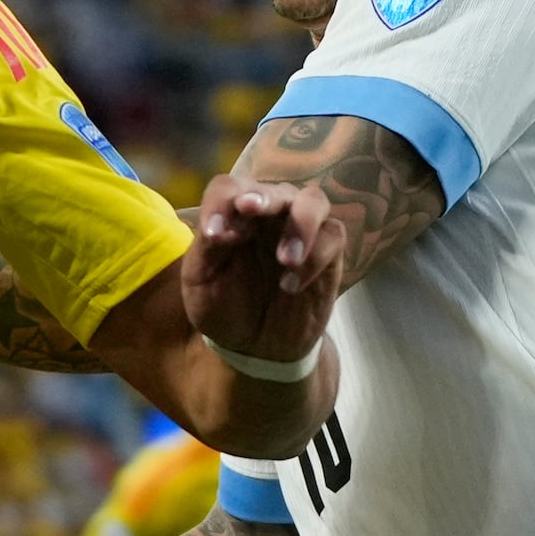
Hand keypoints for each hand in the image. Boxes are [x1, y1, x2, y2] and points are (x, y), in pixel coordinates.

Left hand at [181, 174, 337, 373]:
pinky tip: (292, 286)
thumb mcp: (201, 282)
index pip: (228, 188)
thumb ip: (207, 249)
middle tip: (251, 210)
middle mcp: (270, 214)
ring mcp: (301, 229)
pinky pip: (333, 236)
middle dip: (264, 199)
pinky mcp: (327, 253)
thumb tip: (224, 226)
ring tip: (286, 259)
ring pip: (314, 201)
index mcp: (234, 214)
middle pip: (275, 189)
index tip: (213, 234)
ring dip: (300, 223)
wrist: (255, 347)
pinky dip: (315, 257)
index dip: (220, 203)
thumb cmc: (225, 307)